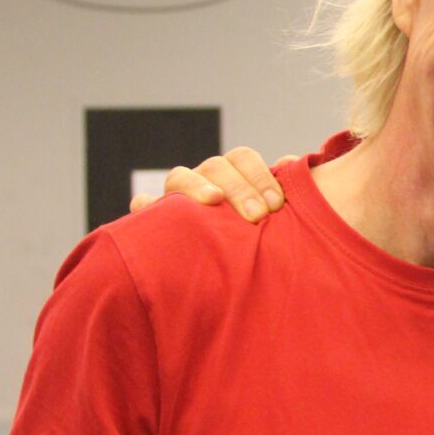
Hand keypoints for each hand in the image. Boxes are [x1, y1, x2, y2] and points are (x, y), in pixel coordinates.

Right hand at [128, 147, 295, 222]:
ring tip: (213, 199)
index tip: (275, 204)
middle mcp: (205, 180)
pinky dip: (145, 204)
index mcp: (234, 174)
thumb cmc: (257, 238)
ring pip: (180, 177)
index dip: (258, 175)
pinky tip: (146, 206)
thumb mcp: (272, 214)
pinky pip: (144, 206)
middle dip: (238, 187)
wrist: (228, 275)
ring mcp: (179, 196)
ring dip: (196, 185)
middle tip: (257, 214)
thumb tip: (288, 162)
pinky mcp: (156, 218)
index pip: (242, 158)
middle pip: (215, 166)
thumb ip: (281, 189)